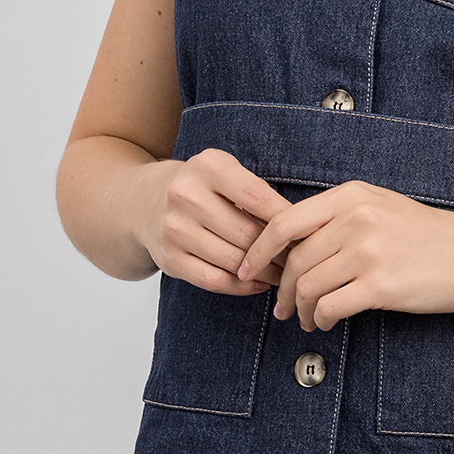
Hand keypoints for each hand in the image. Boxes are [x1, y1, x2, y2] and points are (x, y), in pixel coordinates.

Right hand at [132, 147, 294, 294]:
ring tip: (285, 274)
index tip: (308, 232)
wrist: (145, 203)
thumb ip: (257, 191)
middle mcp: (185, 195)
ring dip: (266, 272)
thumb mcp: (225, 172)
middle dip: (280, 251)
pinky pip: (214, 280)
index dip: (286, 220)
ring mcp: (174, 229)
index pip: (257, 197)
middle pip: (247, 233)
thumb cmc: (201, 188)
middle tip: (302, 260)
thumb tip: (301, 226)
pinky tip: (258, 283)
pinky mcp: (169, 259)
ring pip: (234, 260)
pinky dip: (242, 286)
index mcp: (207, 167)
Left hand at [237, 180, 453, 331]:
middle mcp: (356, 220)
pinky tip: (326, 323)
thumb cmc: (428, 235)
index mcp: (351, 196)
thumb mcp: (381, 207)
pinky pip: (330, 307)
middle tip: (282, 308)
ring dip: (301, 309)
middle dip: (281, 290)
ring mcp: (369, 252)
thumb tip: (291, 244)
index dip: (258, 249)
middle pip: (293, 260)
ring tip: (307, 319)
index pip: (284, 221)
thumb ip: (338, 216)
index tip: (247, 268)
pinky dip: (320, 319)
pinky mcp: (381, 286)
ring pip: (308, 286)